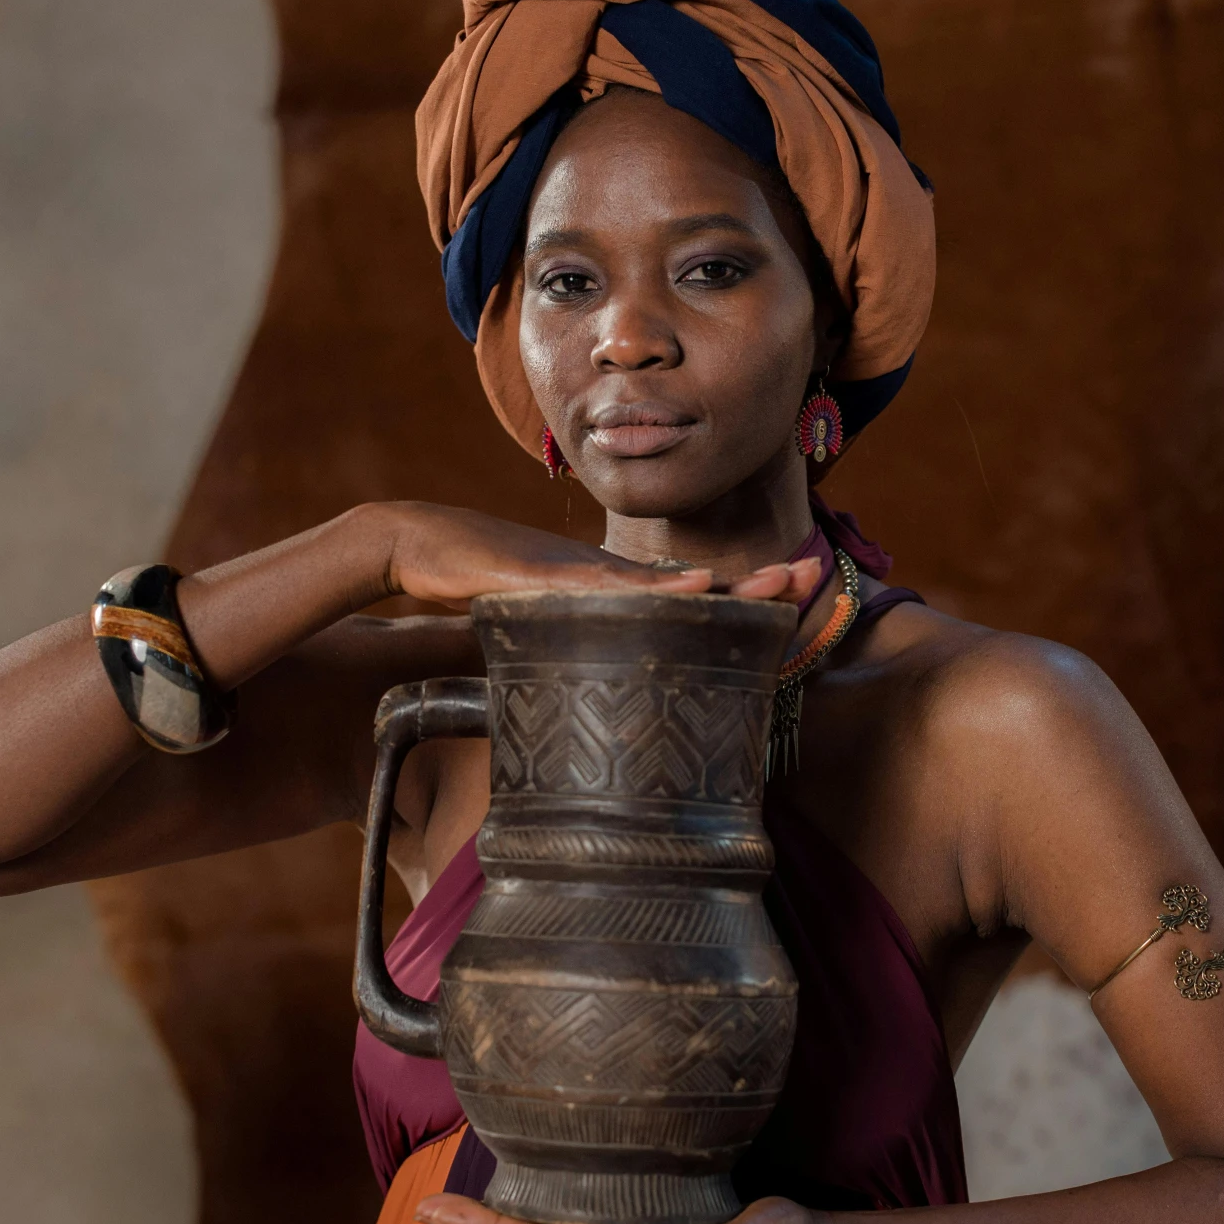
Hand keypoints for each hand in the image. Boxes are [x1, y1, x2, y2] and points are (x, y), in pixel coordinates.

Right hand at [375, 502, 824, 608]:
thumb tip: (592, 681)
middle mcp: (605, 575)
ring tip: (774, 587)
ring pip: (662, 584)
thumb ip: (565, 642)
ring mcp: (579, 573)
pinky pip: (608, 587)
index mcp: (607, 589)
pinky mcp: (545, 578)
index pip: (686, 597)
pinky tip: (692, 590)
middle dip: (753, 585)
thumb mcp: (530, 620)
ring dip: (723, 587)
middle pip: (693, 585)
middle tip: (809, 579)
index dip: (739, 599)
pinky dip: (653, 591)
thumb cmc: (472, 581)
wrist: (414, 542)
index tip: (791, 600)